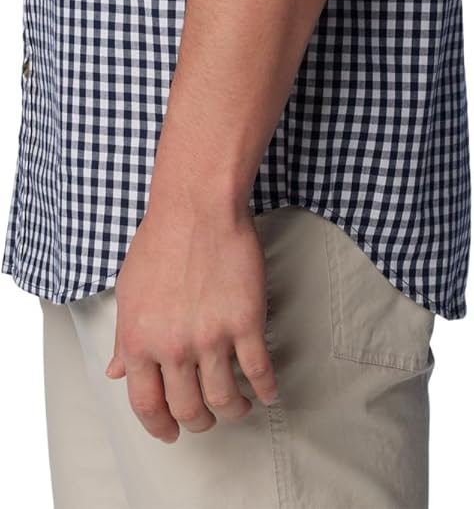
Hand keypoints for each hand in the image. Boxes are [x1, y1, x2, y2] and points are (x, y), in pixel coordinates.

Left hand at [104, 199, 278, 442]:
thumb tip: (116, 371)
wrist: (197, 207)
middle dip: (198, 422)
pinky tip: (267, 392)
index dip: (160, 427)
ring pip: (225, 400)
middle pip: (189, 410)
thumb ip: (124, 337)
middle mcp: (174, 347)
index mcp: (140, 341)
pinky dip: (266, 389)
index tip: (170, 433)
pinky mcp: (246, 323)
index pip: (146, 405)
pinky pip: (259, 371)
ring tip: (239, 407)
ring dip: (234, 411)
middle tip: (206, 418)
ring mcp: (212, 337)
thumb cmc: (160, 241)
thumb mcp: (129, 291)